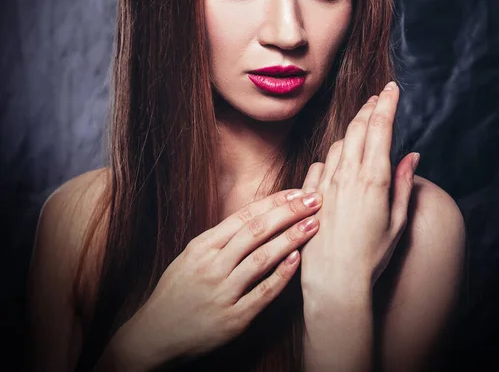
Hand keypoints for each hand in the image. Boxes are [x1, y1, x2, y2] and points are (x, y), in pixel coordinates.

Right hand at [111, 189, 322, 367]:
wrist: (152, 337)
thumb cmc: (176, 292)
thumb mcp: (191, 256)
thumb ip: (220, 238)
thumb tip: (256, 216)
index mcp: (202, 246)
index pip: (244, 216)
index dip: (274, 202)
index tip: (297, 192)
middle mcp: (212, 266)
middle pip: (256, 231)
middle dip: (289, 212)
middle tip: (314, 200)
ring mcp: (222, 293)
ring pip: (261, 258)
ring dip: (290, 239)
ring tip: (313, 224)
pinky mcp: (232, 320)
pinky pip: (262, 293)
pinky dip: (281, 275)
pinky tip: (297, 260)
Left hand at [300, 81, 417, 296]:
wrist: (335, 282)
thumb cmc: (373, 257)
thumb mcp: (397, 222)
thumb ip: (405, 184)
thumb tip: (413, 155)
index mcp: (374, 180)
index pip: (380, 129)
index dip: (387, 104)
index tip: (392, 88)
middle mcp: (348, 176)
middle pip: (357, 128)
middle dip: (370, 108)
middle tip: (378, 96)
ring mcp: (326, 184)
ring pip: (339, 143)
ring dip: (352, 129)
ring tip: (363, 123)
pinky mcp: (311, 194)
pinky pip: (321, 163)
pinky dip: (333, 155)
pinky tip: (340, 158)